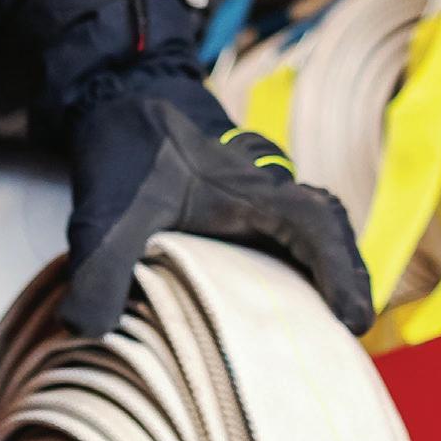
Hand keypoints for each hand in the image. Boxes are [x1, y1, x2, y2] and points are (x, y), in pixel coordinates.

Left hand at [61, 75, 373, 336]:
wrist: (119, 103)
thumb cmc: (127, 149)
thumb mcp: (104, 211)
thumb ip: (97, 267)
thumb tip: (86, 330)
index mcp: (252, 188)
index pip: (313, 223)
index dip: (340, 270)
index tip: (354, 319)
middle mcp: (270, 197)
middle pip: (329, 238)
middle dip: (346, 285)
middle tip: (353, 337)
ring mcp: (261, 208)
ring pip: (312, 243)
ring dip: (324, 283)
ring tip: (328, 338)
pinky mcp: (244, 221)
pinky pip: (284, 248)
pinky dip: (293, 279)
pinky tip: (281, 317)